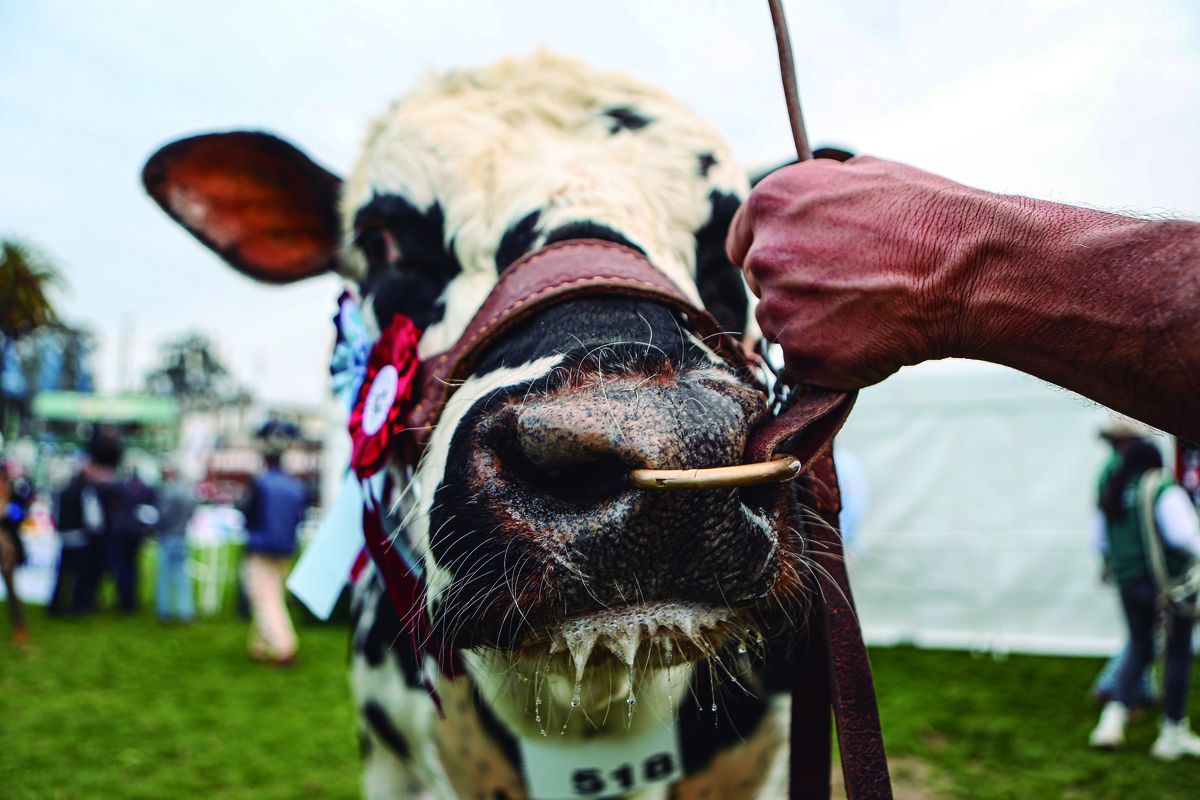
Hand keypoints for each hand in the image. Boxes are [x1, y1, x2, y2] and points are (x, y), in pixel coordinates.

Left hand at [726, 156, 1005, 388]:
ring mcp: (779, 307)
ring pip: (779, 325)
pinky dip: (826, 358)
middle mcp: (765, 254)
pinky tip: (866, 337)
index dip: (770, 256)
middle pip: (762, 286)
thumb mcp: (864, 174)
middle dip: (794, 290)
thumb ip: (816, 193)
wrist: (966, 270)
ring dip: (810, 325)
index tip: (793, 269)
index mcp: (771, 203)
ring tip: (865, 311)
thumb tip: (804, 205)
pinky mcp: (799, 353)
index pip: (742, 244)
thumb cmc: (926, 218)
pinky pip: (800, 362)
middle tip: (848, 289)